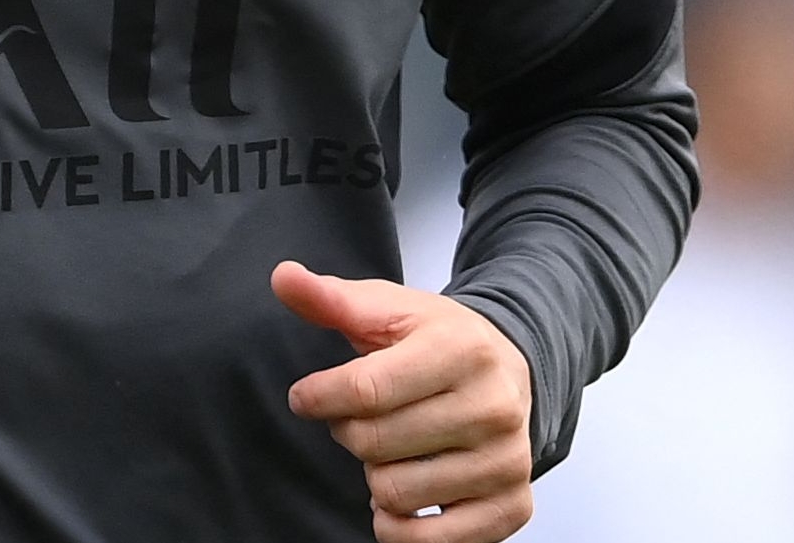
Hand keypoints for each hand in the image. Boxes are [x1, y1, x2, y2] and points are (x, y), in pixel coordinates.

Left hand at [275, 260, 536, 541]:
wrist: (511, 373)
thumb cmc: (439, 344)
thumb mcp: (389, 312)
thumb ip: (331, 299)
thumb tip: (282, 276)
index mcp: (462, 349)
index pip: (364, 390)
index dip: (319, 398)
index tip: (308, 397)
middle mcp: (493, 405)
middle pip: (373, 445)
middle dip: (353, 433)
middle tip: (369, 419)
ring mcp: (506, 460)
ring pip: (394, 494)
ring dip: (378, 477)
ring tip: (398, 450)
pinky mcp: (512, 506)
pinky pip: (427, 542)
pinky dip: (399, 527)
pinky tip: (407, 498)